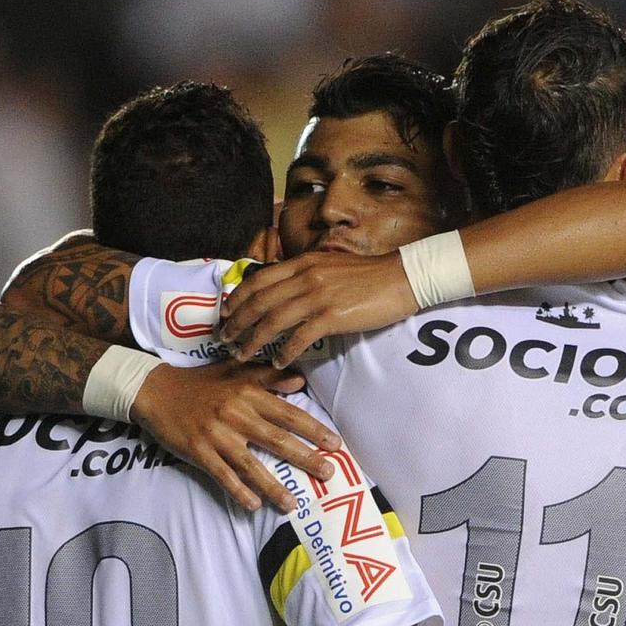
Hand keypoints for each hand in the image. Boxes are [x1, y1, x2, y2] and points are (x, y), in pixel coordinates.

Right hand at [132, 361, 336, 510]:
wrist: (155, 390)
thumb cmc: (199, 383)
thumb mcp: (234, 372)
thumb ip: (268, 377)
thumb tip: (301, 380)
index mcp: (247, 394)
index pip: (288, 413)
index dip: (313, 429)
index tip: (335, 444)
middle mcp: (235, 414)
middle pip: (276, 439)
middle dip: (305, 457)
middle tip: (328, 473)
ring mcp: (216, 435)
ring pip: (250, 464)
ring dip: (273, 485)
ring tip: (292, 504)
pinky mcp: (198, 451)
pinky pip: (222, 475)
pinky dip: (238, 491)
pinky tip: (254, 505)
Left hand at [220, 251, 419, 366]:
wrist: (400, 278)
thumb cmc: (368, 274)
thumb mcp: (329, 265)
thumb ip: (304, 274)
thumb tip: (283, 290)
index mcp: (302, 263)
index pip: (258, 280)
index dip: (237, 298)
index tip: (225, 313)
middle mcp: (304, 277)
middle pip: (259, 302)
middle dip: (237, 322)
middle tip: (224, 339)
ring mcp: (317, 296)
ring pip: (273, 321)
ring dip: (253, 341)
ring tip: (242, 355)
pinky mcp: (331, 316)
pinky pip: (299, 338)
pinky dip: (285, 352)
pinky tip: (278, 362)